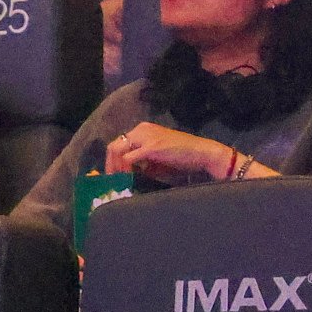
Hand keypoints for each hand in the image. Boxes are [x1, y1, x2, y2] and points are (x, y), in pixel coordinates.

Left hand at [101, 122, 245, 184]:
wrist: (201, 153)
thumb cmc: (182, 157)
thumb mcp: (157, 159)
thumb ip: (142, 163)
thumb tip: (127, 175)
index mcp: (143, 130)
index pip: (119, 143)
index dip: (113, 161)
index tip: (113, 176)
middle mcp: (141, 129)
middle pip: (114, 145)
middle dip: (110, 165)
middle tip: (112, 181)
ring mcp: (146, 136)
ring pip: (117, 150)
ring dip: (115, 167)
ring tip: (119, 182)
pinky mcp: (151, 147)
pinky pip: (129, 158)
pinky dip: (125, 170)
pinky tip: (128, 179)